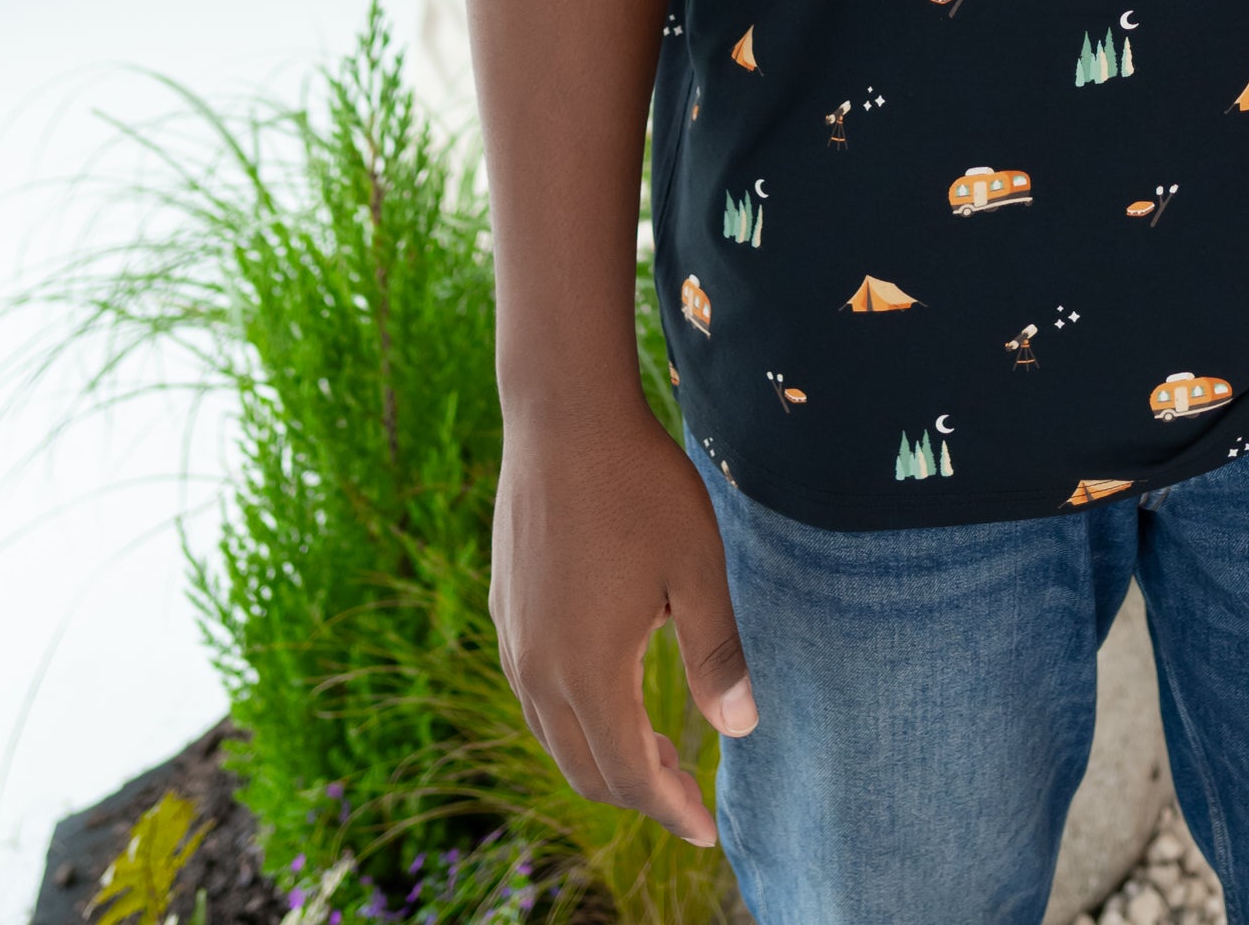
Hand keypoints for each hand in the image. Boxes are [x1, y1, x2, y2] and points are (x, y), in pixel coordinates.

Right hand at [491, 395, 753, 843]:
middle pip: (585, 769)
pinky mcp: (505, 610)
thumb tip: (743, 730)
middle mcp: (539, 671)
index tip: (706, 830)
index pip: (628, 775)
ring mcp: (514, 640)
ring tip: (655, 750)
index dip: (670, 810)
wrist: (564, 418)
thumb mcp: (697, 568)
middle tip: (687, 792)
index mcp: (590, 672)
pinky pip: (534, 694)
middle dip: (638, 793)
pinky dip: (573, 719)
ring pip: (554, 735)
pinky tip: (606, 693)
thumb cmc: (641, 488)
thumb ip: (717, 654)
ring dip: (602, 757)